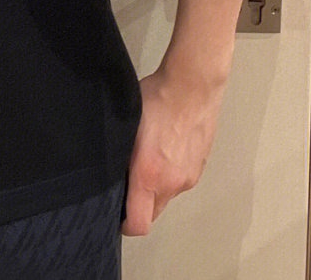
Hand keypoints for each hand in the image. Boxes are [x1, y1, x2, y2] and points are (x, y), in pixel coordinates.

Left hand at [121, 64, 224, 236]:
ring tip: (148, 158)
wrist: (192, 85)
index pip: (139, 223)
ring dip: (156, 187)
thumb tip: (110, 171)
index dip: (124, 224)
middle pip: (153, 213)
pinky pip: (180, 181)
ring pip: (167, 195)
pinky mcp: (200, 167)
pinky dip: (170, 174)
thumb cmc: (155, 99)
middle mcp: (172, 183)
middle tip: (127, 183)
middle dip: (139, 206)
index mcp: (149, 175)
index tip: (115, 213)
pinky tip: (165, 149)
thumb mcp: (126, 125)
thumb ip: (120, 155)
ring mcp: (189, 177)